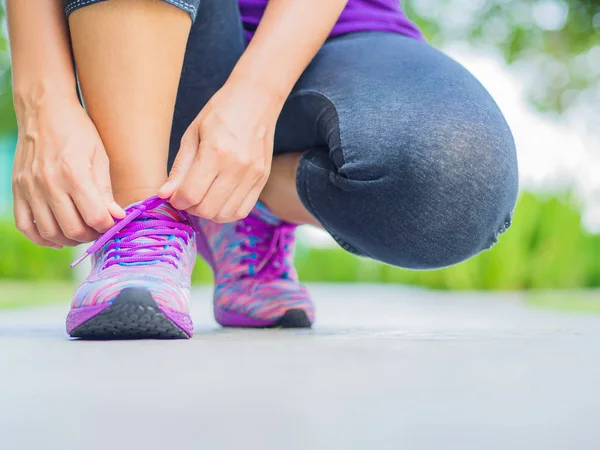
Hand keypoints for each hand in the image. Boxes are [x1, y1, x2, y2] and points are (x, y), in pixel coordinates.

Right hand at [12, 95, 124, 247]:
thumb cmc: (78, 131)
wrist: (44, 110)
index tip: (114, 222)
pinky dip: (42, 237)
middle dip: (91, 235)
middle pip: (73, 230)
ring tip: (81, 231)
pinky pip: (25, 225)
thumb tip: (117, 217)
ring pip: (50, 232)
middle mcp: (49, 183)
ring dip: (69, 240)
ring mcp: (29, 188)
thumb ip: (106, 190)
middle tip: (99, 229)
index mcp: (74, 174)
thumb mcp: (100, 156)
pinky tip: (57, 236)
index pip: (95, 217)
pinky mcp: (17, 189)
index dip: (108, 226)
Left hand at [159, 80, 279, 222]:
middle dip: (191, 208)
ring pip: (225, 214)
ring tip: (203, 198)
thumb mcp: (192, 134)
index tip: (175, 195)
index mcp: (215, 152)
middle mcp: (236, 166)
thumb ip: (179, 168)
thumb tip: (163, 195)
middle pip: (208, 209)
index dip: (178, 201)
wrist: (256, 100)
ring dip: (209, 212)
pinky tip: (219, 200)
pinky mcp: (263, 179)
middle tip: (187, 196)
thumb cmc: (220, 113)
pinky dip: (227, 212)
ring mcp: (253, 175)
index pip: (191, 194)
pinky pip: (243, 210)